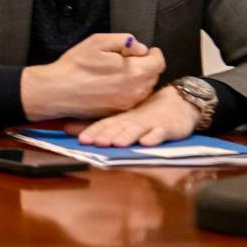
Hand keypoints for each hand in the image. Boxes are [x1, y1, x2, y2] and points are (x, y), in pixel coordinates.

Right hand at [20, 33, 164, 120]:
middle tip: (128, 59)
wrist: (56, 91)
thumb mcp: (98, 42)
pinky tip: (111, 85)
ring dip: (137, 80)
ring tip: (118, 72)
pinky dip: (127, 91)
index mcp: (135, 72)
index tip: (145, 51)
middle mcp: (136, 91)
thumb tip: (140, 48)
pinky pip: (131, 100)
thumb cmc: (75, 65)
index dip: (154, 54)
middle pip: (153, 76)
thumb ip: (124, 40)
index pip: (159, 62)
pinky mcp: (117, 112)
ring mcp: (127, 104)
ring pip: (143, 89)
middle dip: (146, 66)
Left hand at [66, 85, 199, 146]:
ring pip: (137, 129)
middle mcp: (134, 119)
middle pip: (118, 127)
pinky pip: (160, 133)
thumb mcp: (123, 118)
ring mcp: (151, 123)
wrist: (180, 103)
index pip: (105, 124)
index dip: (93, 131)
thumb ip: (99, 124)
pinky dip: (153, 137)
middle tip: (92, 142)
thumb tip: (67, 128)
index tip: (80, 139)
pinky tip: (146, 142)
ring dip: (126, 136)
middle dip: (106, 135)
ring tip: (116, 143)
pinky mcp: (167, 128)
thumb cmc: (147, 113)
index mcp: (122, 117)